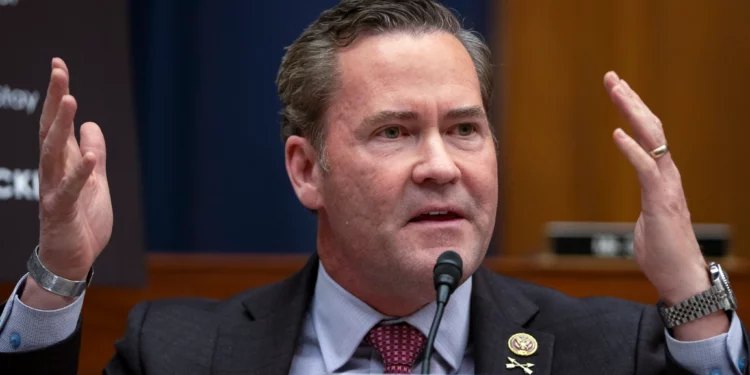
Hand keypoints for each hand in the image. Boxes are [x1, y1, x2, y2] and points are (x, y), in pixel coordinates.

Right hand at [22, 58, 112, 307]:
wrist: (72, 259)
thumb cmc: (82, 219)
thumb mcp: (95, 180)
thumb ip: (93, 153)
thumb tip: (91, 124)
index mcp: (63, 161)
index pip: (56, 122)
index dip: (57, 93)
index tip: (58, 64)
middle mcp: (53, 170)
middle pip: (50, 128)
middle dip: (53, 99)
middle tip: (58, 70)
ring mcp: (53, 189)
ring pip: (53, 153)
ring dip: (60, 126)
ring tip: (69, 100)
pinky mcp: (59, 211)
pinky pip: (69, 190)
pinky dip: (80, 174)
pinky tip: (90, 157)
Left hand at [604, 72, 727, 339]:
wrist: (681, 277)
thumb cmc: (663, 253)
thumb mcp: (648, 223)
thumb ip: (646, 208)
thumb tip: (641, 212)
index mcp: (662, 177)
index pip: (649, 135)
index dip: (634, 111)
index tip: (618, 89)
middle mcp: (667, 175)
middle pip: (651, 127)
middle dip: (631, 100)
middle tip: (612, 78)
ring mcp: (667, 186)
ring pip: (653, 139)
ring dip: (633, 113)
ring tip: (616, 91)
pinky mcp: (662, 201)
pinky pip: (647, 170)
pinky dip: (632, 151)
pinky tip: (617, 134)